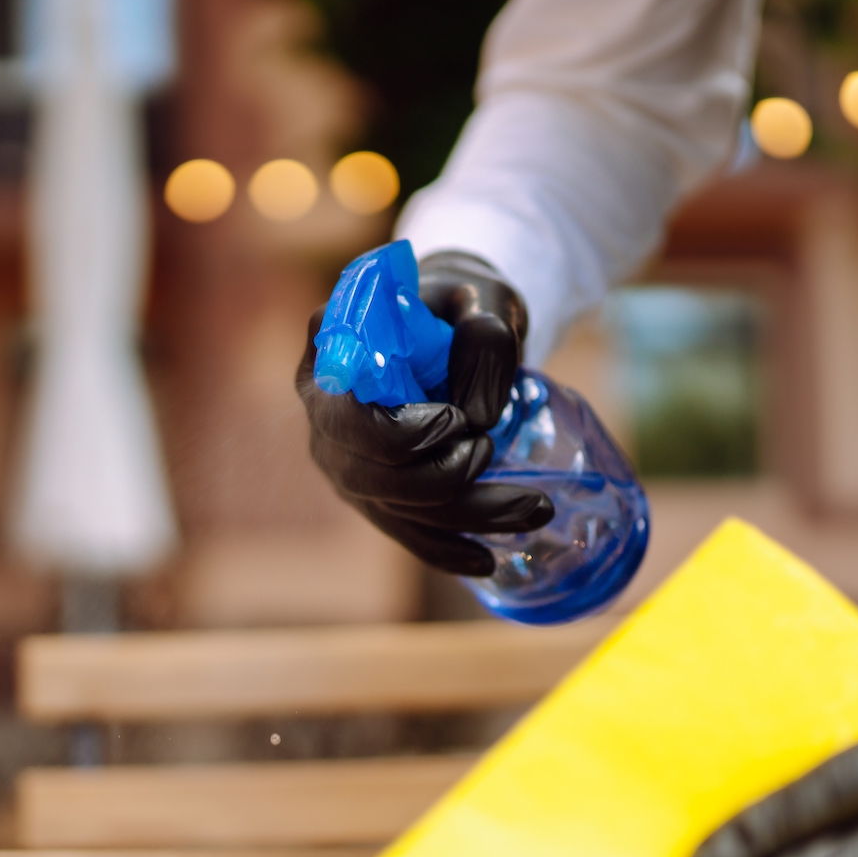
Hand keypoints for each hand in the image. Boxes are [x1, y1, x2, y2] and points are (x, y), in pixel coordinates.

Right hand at [297, 250, 550, 576]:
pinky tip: (486, 558)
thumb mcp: (483, 298)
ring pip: (396, 508)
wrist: (455, 325)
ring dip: (465, 516)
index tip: (457, 420)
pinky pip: (405, 531)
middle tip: (494, 450)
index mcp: (331, 352)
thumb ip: (485, 338)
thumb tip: (480, 416)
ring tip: (533, 507)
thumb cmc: (462, 303)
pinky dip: (446, 548)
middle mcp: (324, 413)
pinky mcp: (374, 490)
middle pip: (368, 475)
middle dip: (441, 480)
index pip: (344, 416)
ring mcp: (345, 458)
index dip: (399, 435)